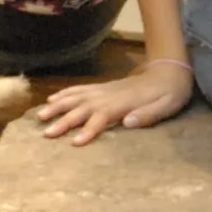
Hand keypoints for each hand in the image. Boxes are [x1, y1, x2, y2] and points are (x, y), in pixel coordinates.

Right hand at [37, 61, 194, 144]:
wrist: (170, 69)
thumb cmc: (171, 92)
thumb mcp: (168, 105)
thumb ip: (148, 114)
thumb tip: (128, 122)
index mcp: (125, 102)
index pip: (102, 116)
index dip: (88, 129)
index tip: (74, 142)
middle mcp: (110, 95)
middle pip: (83, 107)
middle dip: (64, 120)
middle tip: (46, 133)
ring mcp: (105, 89)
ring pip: (77, 96)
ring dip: (58, 105)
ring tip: (40, 116)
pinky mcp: (104, 87)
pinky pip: (80, 89)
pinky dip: (65, 93)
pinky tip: (53, 99)